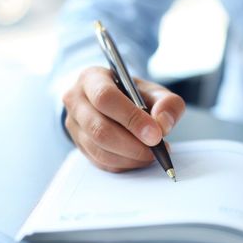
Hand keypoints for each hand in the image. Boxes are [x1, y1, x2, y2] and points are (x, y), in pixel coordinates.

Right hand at [62, 66, 184, 171]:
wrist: (119, 103)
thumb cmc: (135, 95)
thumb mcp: (156, 92)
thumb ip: (168, 104)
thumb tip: (163, 124)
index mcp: (92, 79)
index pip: (105, 98)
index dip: (131, 118)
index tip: (155, 134)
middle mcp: (76, 101)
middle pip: (99, 129)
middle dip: (133, 144)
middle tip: (157, 148)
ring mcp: (74, 126)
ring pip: (100, 150)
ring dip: (131, 157)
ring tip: (152, 153)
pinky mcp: (80, 146)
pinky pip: (102, 162)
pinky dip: (125, 164)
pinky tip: (140, 158)